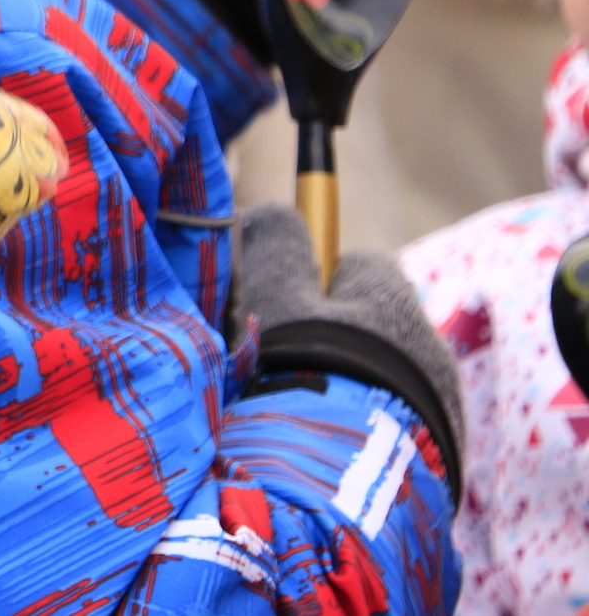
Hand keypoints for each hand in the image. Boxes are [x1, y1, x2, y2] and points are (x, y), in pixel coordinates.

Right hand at [232, 205, 464, 497]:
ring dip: (343, 386)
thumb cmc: (307, 379)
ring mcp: (437, 410)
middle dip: (328, 336)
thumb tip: (269, 212)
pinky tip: (321, 452)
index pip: (359, 264)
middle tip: (273, 362)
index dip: (314, 276)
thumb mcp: (275, 301)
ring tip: (291, 416)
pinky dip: (358, 429)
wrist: (349, 494)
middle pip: (371, 326)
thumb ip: (274, 248)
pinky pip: (389, 426)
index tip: (275, 301)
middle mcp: (427, 350)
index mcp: (392, 304)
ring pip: (380, 379)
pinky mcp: (434, 460)